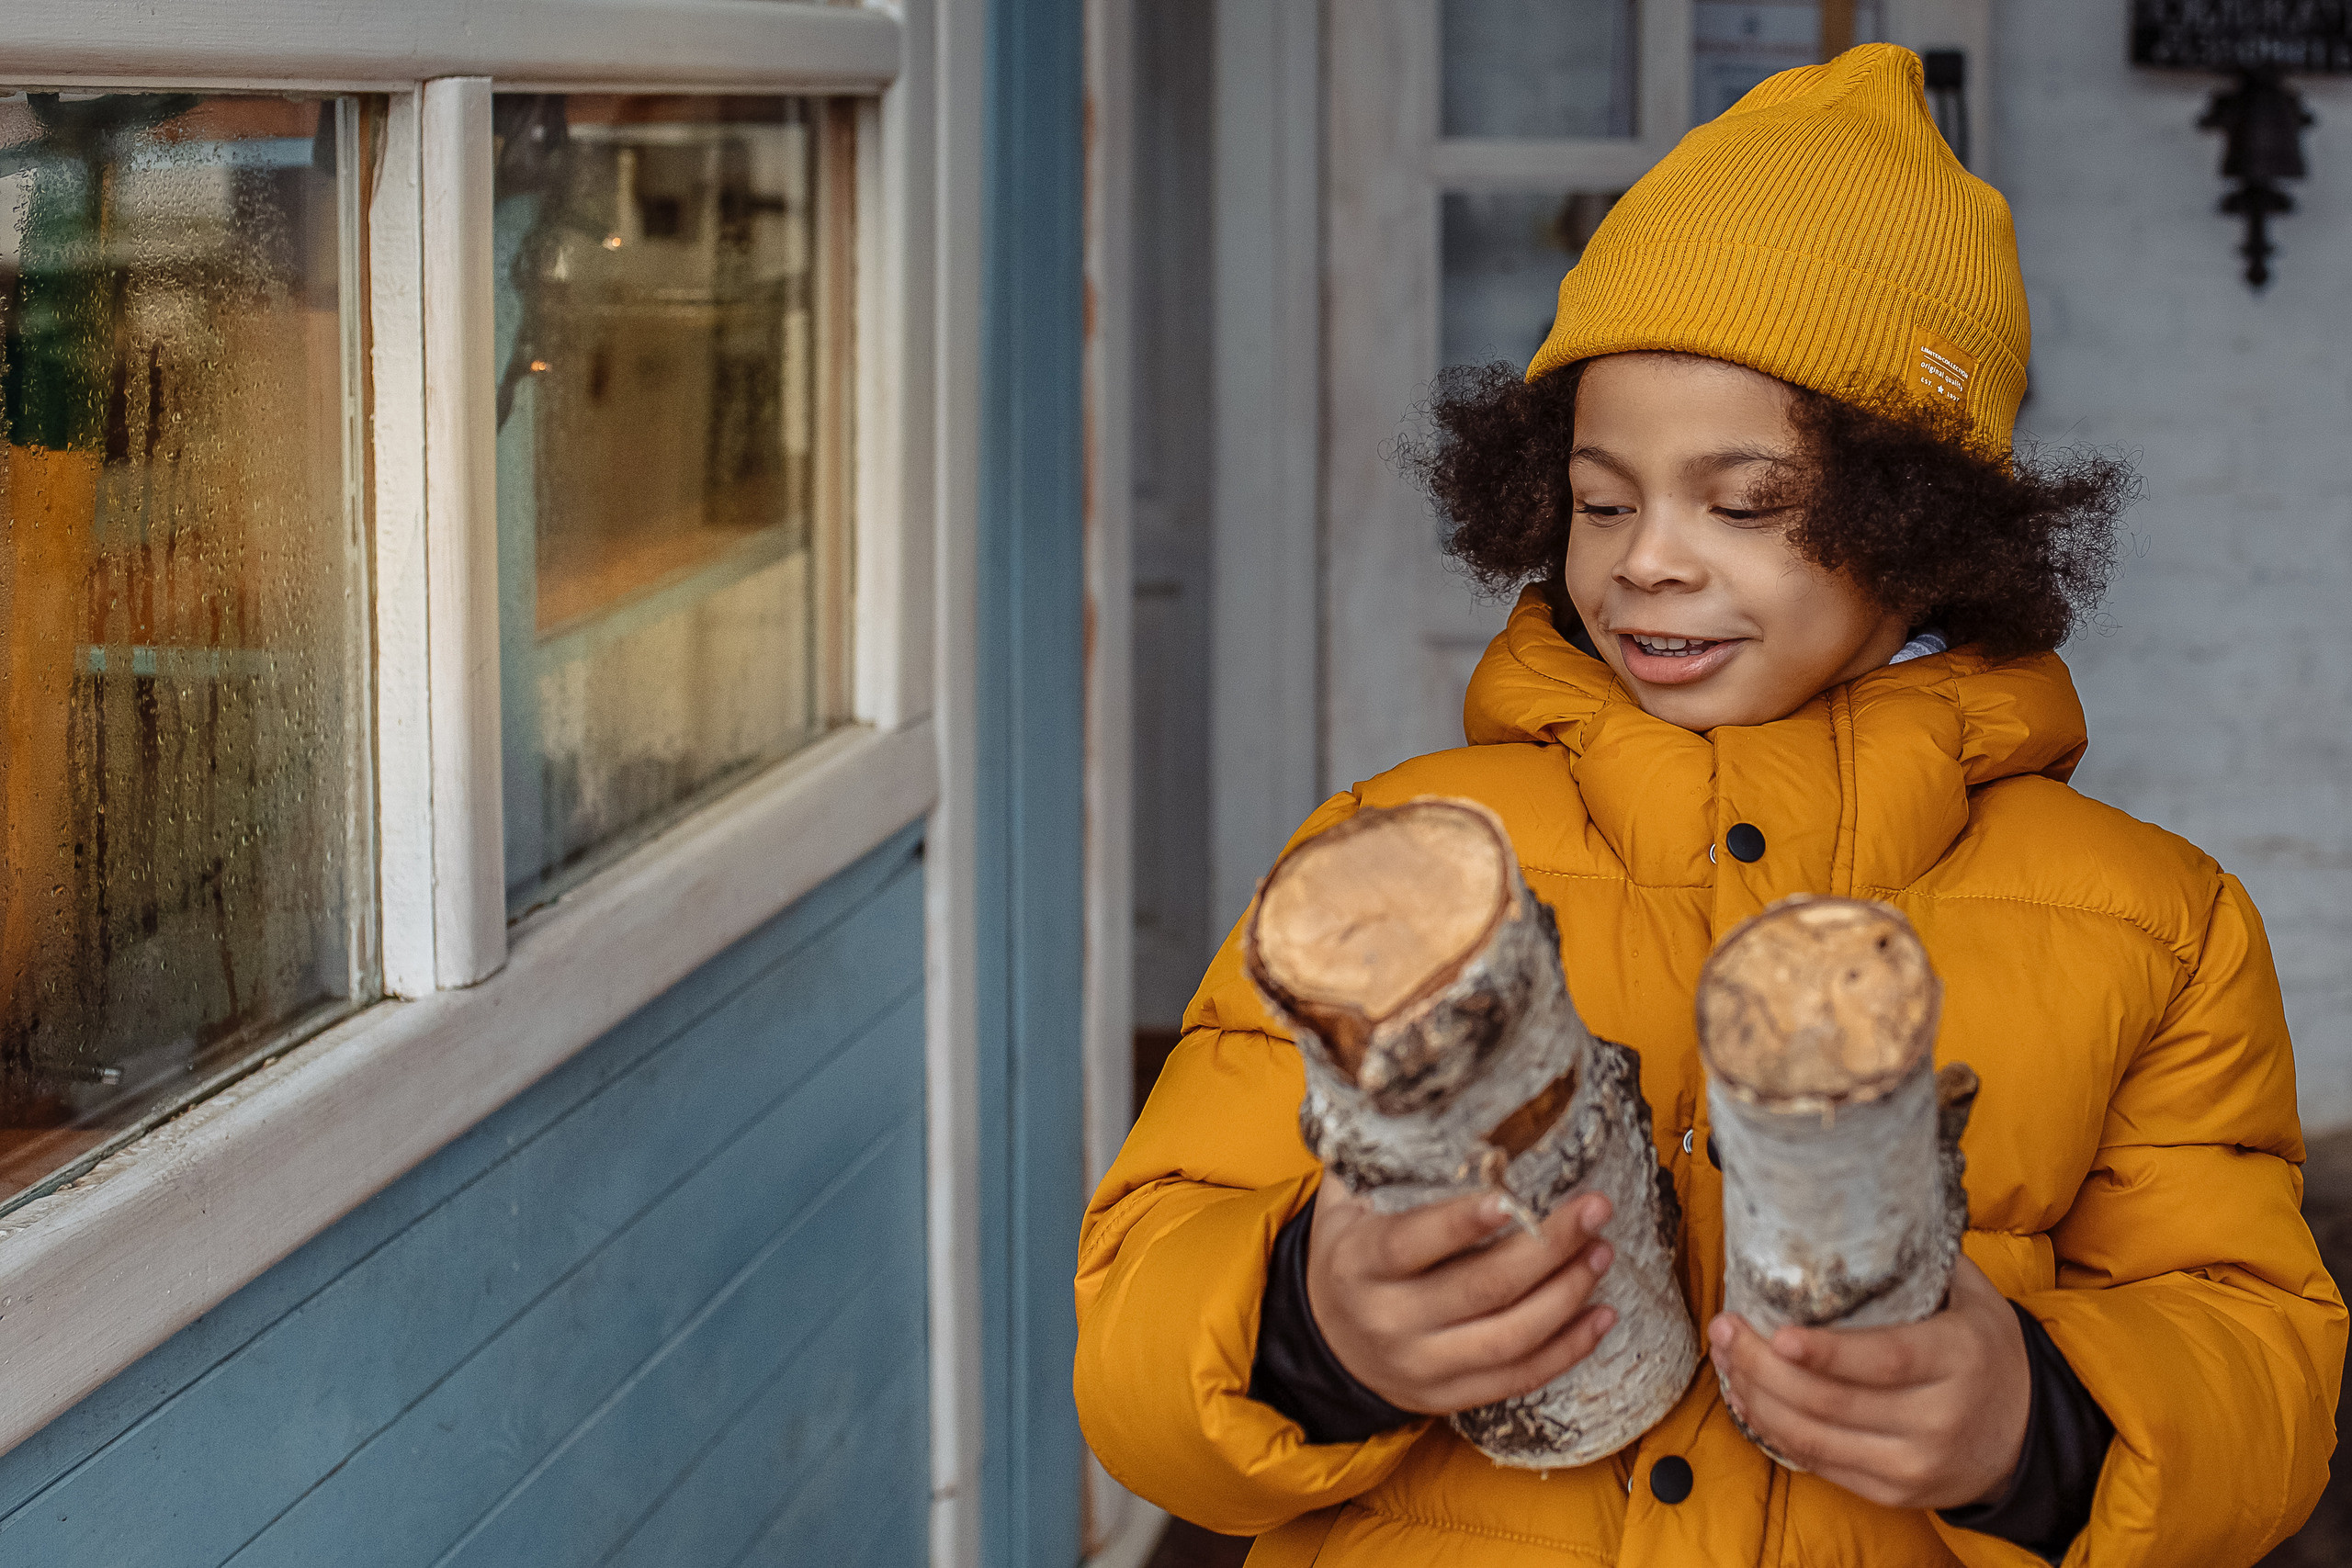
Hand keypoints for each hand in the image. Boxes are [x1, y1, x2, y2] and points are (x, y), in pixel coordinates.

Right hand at [1305, 1180, 1617, 1415]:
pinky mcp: (1446, 1397)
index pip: (1411, 1243)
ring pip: (1508, 1337)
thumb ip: (1375, 1156)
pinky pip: (1517, 1378)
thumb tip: (1416, 1092)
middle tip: (1593, 1210)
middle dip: (1548, 1247)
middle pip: (1480, 1288)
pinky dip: (1567, 1350)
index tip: (1510, 1198)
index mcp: (1358, 1264)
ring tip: (1601, 1252)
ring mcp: (1420, 1364)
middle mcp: (1387, 1319)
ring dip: (1566, 1295)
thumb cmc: (1349, 1252)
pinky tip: (1601, 1315)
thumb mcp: (1343, 1203)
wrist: (1325, 1339)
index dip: (1460, 1223)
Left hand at [1707, 1256, 2030, 1509]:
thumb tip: (1847, 1208)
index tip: (1777, 1334)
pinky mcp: (1894, 1492)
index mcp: (1961, 1357)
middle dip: (1762, 1366)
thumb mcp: (1972, 1298)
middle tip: (1725, 1328)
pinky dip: (1774, 1430)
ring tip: (1725, 1357)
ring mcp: (1915, 1463)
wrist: (2024, 1436)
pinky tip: (1748, 1397)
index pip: (1885, 1358)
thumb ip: (1918, 1262)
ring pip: (1815, 1437)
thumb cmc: (1982, 1351)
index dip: (1826, 1351)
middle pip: (1832, 1400)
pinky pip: (1820, 1464)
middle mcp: (1940, 1417)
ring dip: (1756, 1397)